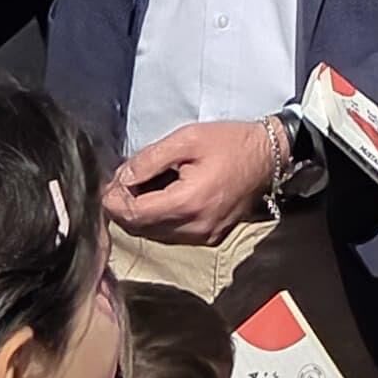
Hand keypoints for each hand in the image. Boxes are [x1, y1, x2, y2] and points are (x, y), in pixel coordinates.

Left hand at [107, 119, 278, 244]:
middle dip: (125, 207)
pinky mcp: (211, 239)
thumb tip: (122, 178)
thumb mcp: (187, 139)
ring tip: (143, 187)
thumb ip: (150, 159)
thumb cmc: (229, 142)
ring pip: (155, 235)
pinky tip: (164, 198)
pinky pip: (173, 236)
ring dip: (142, 215)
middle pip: (141, 228)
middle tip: (122, 182)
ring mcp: (204, 237)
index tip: (109, 184)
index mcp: (188, 202)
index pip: (134, 214)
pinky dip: (161, 220)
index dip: (114, 201)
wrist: (269, 157)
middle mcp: (195, 228)